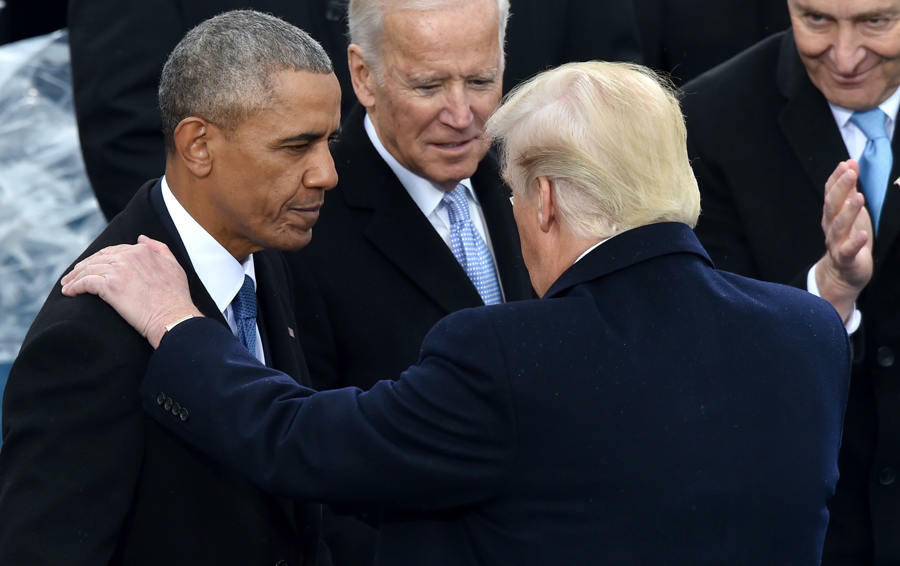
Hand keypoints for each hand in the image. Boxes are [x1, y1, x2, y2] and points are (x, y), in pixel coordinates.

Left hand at [61, 235, 202, 347]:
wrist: (173, 317)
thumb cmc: (176, 297)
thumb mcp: (174, 266)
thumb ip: (159, 248)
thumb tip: (141, 238)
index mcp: (142, 251)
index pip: (113, 251)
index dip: (100, 259)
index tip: (92, 267)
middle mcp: (129, 256)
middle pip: (97, 258)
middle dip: (83, 267)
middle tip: (73, 276)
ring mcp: (118, 270)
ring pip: (88, 269)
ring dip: (75, 277)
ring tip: (67, 285)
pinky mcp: (109, 286)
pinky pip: (85, 283)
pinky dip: (74, 287)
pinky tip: (69, 292)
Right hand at [815, 159, 873, 321]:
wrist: (842, 272)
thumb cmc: (849, 237)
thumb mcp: (848, 211)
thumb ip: (848, 190)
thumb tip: (849, 164)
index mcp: (831, 214)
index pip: (831, 193)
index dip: (837, 178)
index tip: (846, 163)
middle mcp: (831, 226)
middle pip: (833, 206)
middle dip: (841, 188)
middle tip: (851, 173)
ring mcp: (836, 242)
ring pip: (840, 226)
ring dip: (848, 211)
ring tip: (859, 197)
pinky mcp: (846, 258)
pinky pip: (848, 250)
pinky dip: (855, 242)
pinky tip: (863, 234)